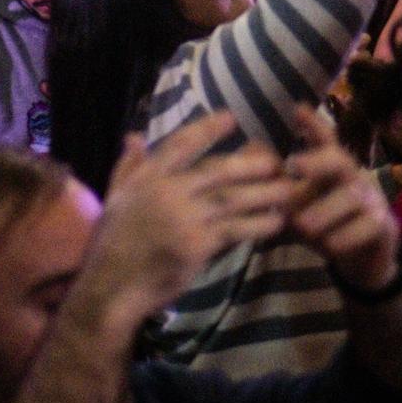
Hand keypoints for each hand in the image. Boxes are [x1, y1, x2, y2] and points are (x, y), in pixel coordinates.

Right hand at [77, 113, 293, 324]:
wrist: (113, 284)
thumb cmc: (112, 242)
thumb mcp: (115, 197)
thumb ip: (128, 166)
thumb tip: (135, 136)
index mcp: (146, 178)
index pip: (180, 144)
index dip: (206, 129)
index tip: (230, 118)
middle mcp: (166, 192)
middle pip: (216, 170)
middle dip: (249, 163)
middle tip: (276, 160)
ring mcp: (184, 219)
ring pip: (232, 199)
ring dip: (264, 193)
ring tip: (288, 189)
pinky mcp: (197, 246)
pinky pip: (235, 230)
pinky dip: (258, 225)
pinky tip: (276, 222)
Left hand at [282, 107, 400, 293]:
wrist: (358, 262)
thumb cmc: (323, 226)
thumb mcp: (295, 206)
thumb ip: (278, 182)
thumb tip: (252, 147)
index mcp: (331, 168)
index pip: (325, 140)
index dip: (313, 125)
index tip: (298, 109)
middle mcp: (354, 176)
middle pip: (339, 158)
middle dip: (318, 159)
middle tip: (294, 165)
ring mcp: (372, 199)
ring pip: (350, 196)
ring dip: (323, 212)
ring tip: (303, 226)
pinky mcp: (384, 224)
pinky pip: (367, 225)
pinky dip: (344, 236)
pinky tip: (330, 245)